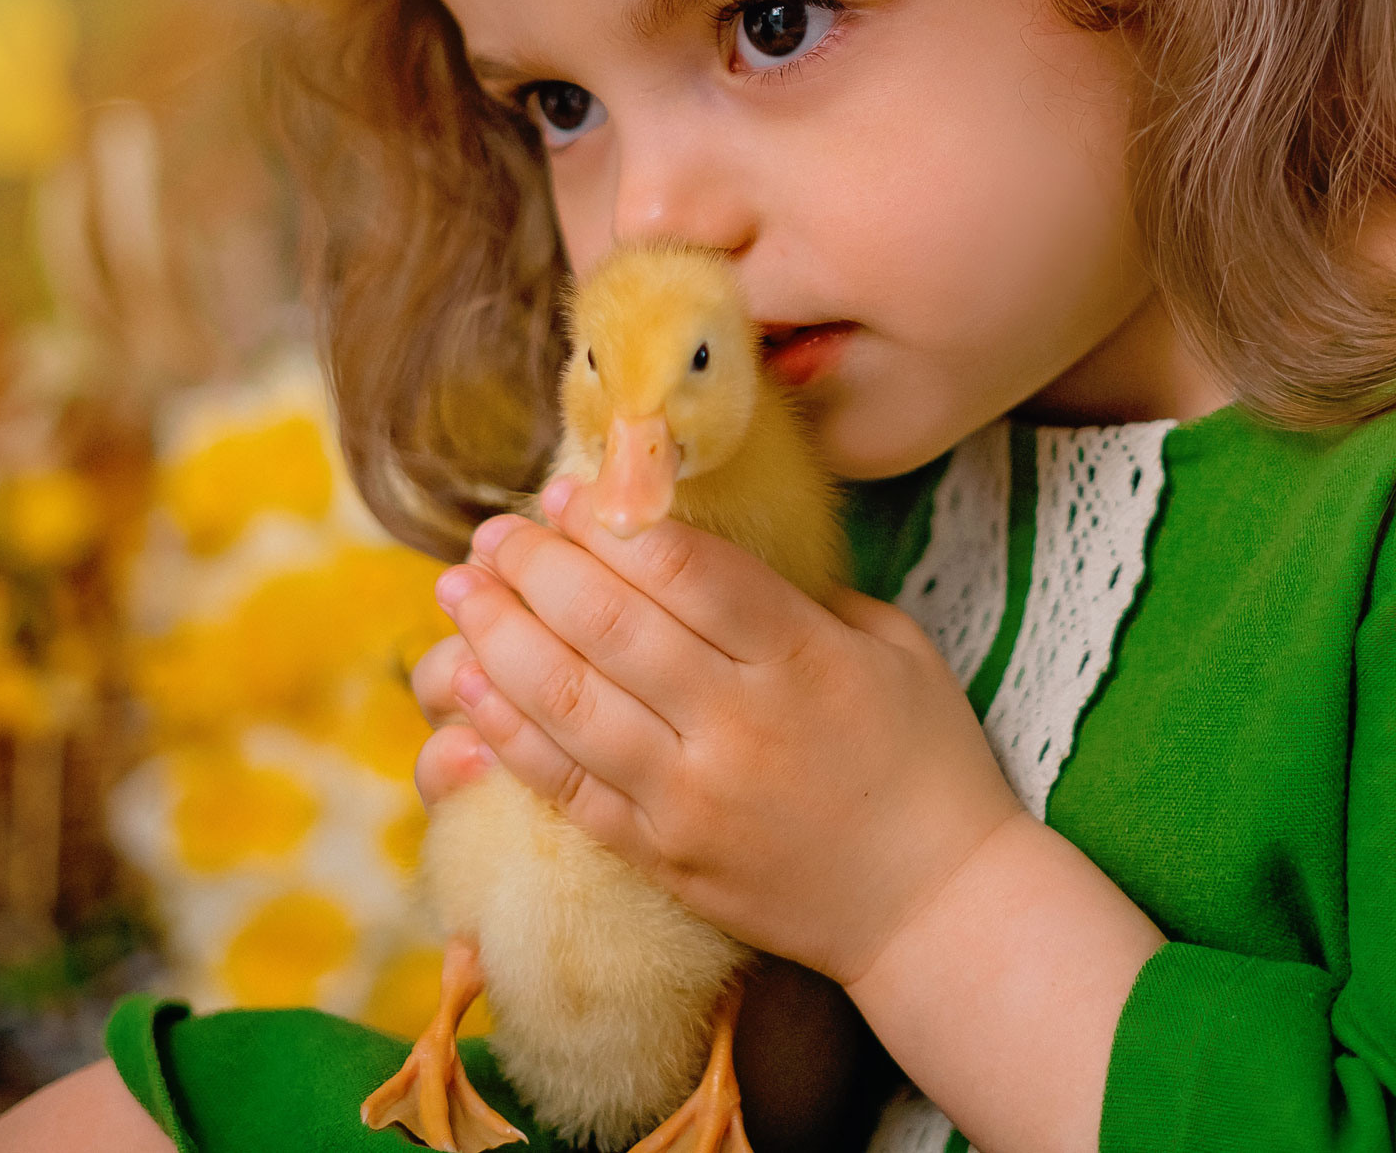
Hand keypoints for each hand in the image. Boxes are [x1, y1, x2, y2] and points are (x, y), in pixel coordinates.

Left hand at [425, 482, 1027, 986]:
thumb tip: (699, 553)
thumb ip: (802, 595)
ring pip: (569, 702)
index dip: (612, 519)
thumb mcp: (894, 646)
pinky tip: (474, 686)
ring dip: (500, 638)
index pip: (684, 569)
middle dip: (537, 565)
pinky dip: (509, 733)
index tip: (569, 488)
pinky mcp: (662, 856)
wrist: (934, 906)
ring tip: (462, 592)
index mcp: (803, 657)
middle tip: (495, 532)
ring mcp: (691, 797)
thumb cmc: (926, 760)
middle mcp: (738, 724)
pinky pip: (566, 787)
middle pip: (610, 624)